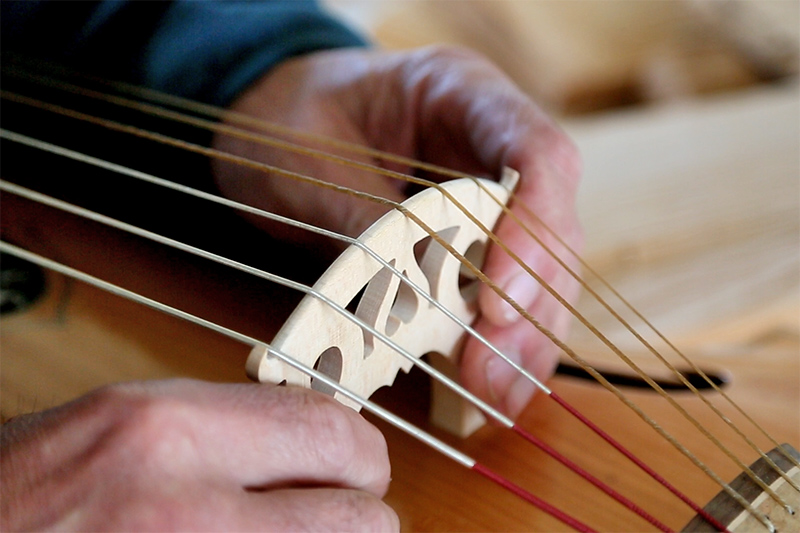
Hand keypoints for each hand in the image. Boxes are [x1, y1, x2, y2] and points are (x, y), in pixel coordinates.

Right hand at [1, 379, 396, 530]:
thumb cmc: (22, 494)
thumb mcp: (120, 425)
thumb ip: (219, 426)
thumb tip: (303, 437)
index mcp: (168, 431)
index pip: (328, 431)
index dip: (359, 450)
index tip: (356, 463)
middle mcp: (186, 506)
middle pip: (357, 515)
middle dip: (363, 513)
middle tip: (345, 511)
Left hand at [212, 46, 582, 418]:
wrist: (266, 121)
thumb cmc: (283, 123)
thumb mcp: (304, 164)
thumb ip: (360, 221)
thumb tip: (406, 300)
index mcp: (460, 92)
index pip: (535, 152)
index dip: (532, 229)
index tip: (499, 300)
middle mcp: (489, 146)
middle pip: (550, 227)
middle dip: (528, 306)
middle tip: (490, 372)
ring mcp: (486, 198)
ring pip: (538, 272)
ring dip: (522, 339)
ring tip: (495, 397)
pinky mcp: (470, 243)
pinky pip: (502, 294)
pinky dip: (498, 343)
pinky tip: (488, 389)